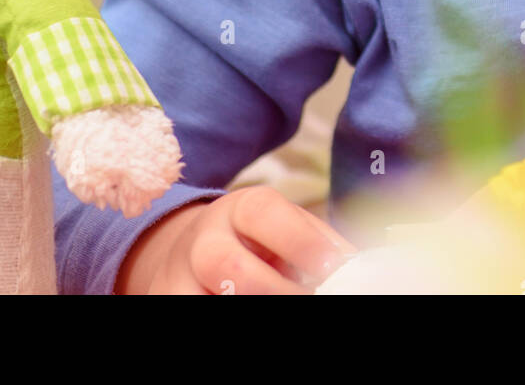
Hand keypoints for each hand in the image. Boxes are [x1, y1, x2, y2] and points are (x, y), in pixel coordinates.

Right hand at [116, 186, 357, 294]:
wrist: (194, 251)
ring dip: (247, 305)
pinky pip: (188, 312)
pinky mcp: (164, 301)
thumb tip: (360, 269)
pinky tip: (251, 314)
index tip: (335, 268)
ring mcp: (179, 275)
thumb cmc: (260, 244)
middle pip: (230, 266)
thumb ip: (322, 246)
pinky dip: (218, 316)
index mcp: (242, 208)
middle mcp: (206, 238)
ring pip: (205, 299)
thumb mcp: (287, 230)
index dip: (301, 242)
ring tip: (286, 306)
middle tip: (312, 301)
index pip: (265, 214)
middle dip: (275, 292)